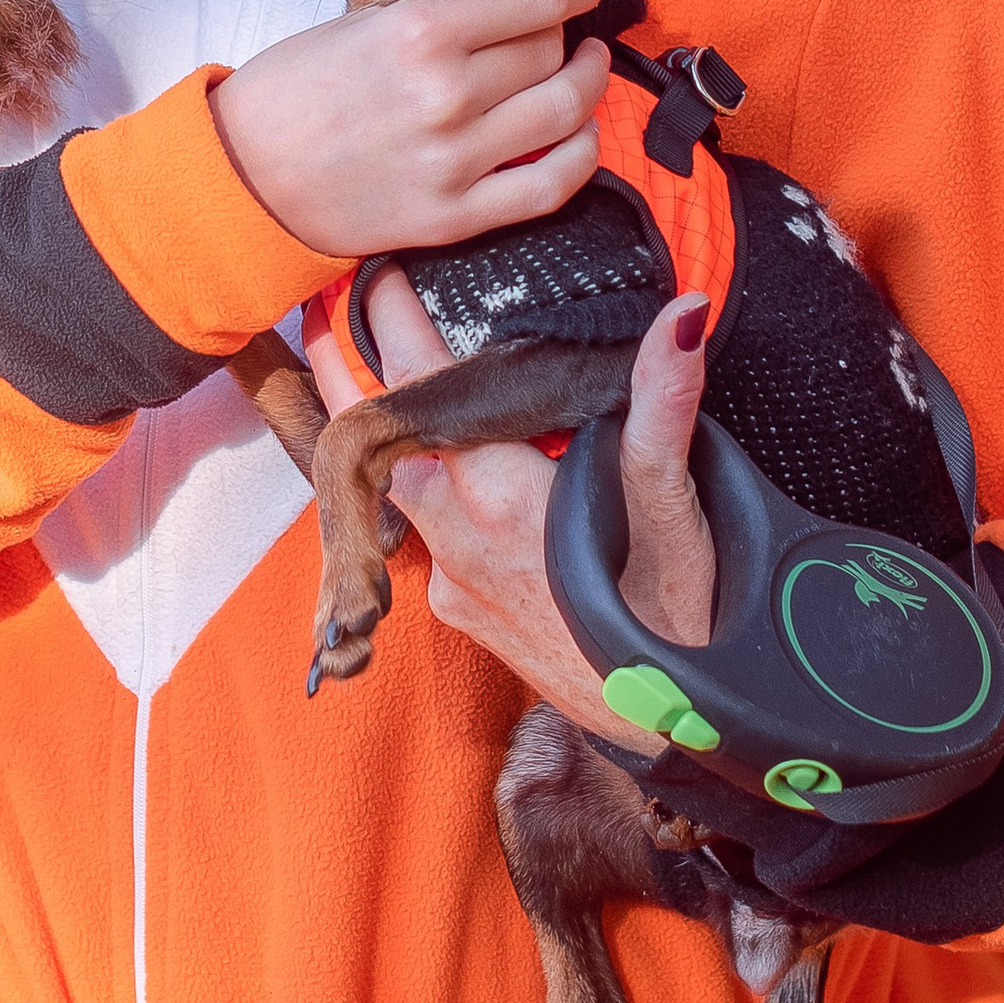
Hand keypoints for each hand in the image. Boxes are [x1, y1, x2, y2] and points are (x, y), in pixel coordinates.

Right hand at [212, 0, 611, 259]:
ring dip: (587, 83)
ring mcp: (456, 161)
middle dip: (565, 30)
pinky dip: (582, 154)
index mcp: (420, 34)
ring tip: (585, 68)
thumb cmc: (296, 89)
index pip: (535, 1)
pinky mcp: (456, 217)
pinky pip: (549, 185)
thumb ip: (441, 15)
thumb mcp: (362, 24)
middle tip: (562, 25)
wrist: (247, 176)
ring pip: (563, 111)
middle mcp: (447, 95)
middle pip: (548, 52)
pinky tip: (580, 132)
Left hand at [304, 279, 715, 751]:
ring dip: (380, 430)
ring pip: (395, 488)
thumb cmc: (683, 625)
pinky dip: (422, 485)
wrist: (678, 733)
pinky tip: (442, 464)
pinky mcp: (461, 612)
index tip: (373, 269)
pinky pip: (421, 533)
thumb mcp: (675, 508)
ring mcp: (451, 582)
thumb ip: (664, 406)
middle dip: (347, 370)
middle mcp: (456, 539)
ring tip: (362, 368)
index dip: (393, 321)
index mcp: (497, 497)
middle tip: (320, 308)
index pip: (424, 386)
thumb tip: (680, 318)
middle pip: (378, 437)